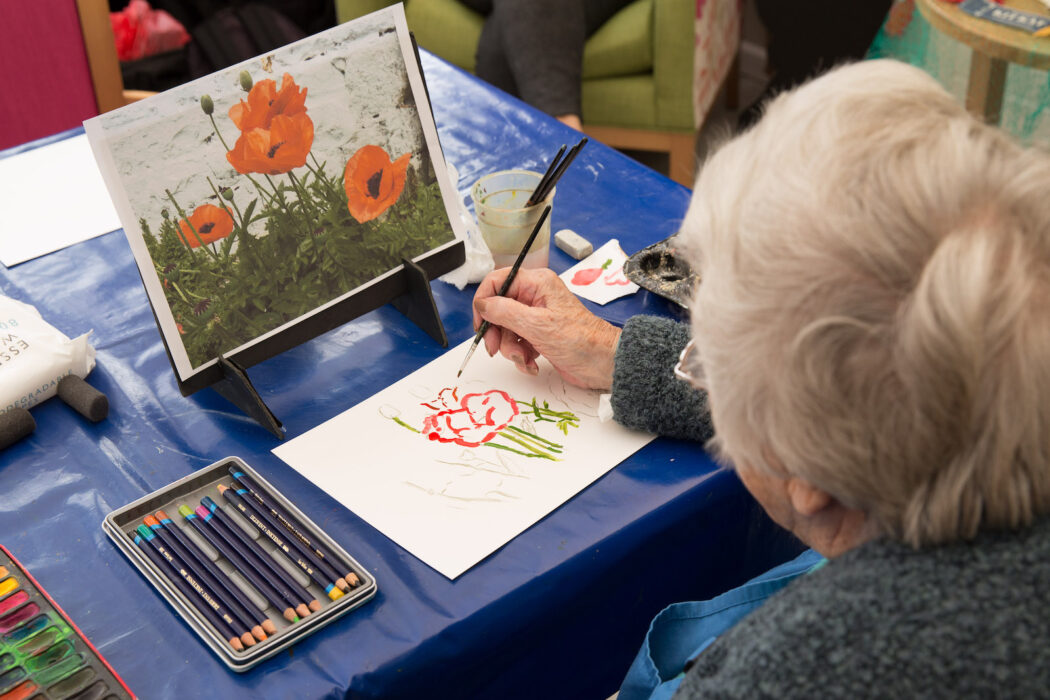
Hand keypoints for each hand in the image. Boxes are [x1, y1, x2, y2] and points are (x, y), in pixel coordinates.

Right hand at [472, 267, 620, 389]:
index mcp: (536, 283)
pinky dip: (521, 357)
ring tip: (524, 358)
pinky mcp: (539, 336)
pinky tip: (532, 364)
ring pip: (506, 330)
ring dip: (510, 349)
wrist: (603, 364)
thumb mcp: (536, 325)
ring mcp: (537, 317)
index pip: (497, 281)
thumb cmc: (580, 340)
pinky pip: (517, 343)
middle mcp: (535, 297)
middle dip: (496, 332)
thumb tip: (481, 304)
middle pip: (498, 309)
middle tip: (495, 348)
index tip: (481, 323)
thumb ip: (505, 312)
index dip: (484, 301)